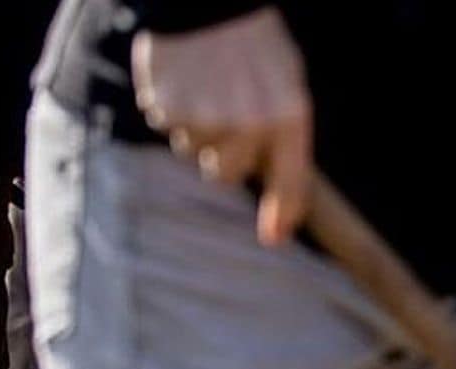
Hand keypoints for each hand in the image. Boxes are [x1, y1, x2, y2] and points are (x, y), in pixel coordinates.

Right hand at [131, 7, 311, 246]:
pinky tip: (182, 78)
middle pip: (224, 174)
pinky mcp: (167, 107)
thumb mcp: (286, 85)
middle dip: (222, 153)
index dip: (282, 211)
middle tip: (224, 112)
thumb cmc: (253, 45)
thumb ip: (284, 136)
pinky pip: (165, 125)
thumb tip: (276, 192)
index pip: (291, 180)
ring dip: (196, 128)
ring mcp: (205, 118)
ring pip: (192, 149)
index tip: (272, 237)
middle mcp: (249, 125)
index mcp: (288, 117)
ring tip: (205, 85)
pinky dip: (170, 107)